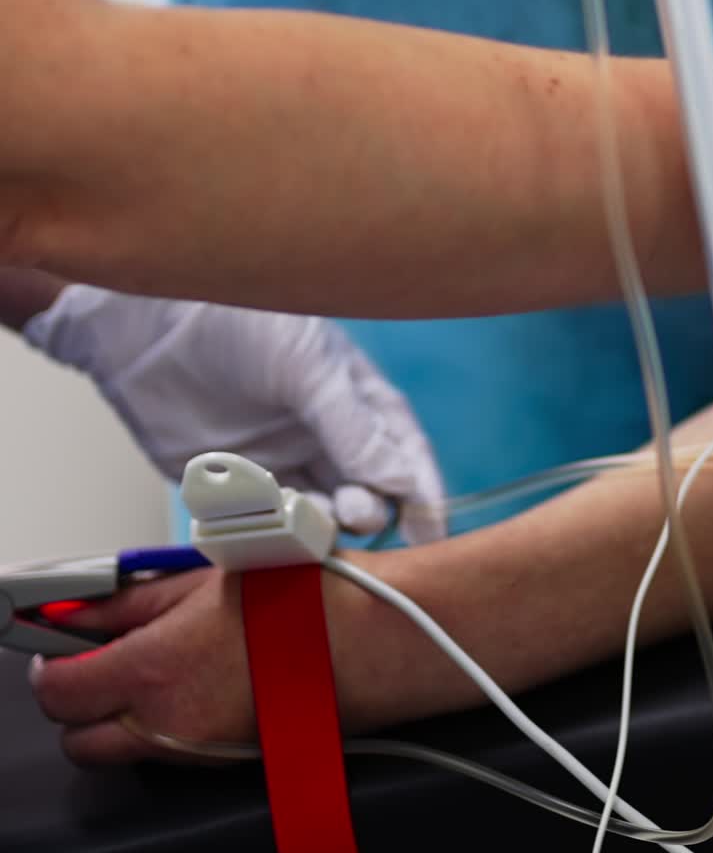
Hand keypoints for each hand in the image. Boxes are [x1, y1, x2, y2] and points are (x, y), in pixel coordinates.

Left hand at [23, 288, 445, 541]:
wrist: (143, 323)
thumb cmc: (236, 321)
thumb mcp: (309, 365)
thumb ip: (354, 427)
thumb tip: (402, 482)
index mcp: (357, 400)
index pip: (404, 453)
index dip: (422, 493)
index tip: (429, 532)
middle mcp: (324, 436)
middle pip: (367, 492)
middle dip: (368, 509)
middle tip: (355, 511)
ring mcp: (279, 462)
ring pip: (317, 515)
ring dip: (320, 525)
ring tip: (308, 516)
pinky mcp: (230, 487)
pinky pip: (261, 523)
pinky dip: (268, 529)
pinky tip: (262, 516)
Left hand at [28, 550, 455, 764]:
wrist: (377, 639)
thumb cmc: (308, 598)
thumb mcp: (210, 576)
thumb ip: (136, 598)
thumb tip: (87, 608)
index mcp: (155, 669)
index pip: (59, 688)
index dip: (53, 660)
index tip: (61, 638)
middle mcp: (167, 724)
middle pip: (77, 735)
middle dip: (80, 695)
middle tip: (102, 654)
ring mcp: (197, 750)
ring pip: (121, 749)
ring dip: (121, 712)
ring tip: (160, 663)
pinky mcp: (226, 759)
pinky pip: (169, 751)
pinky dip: (167, 723)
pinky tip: (203, 678)